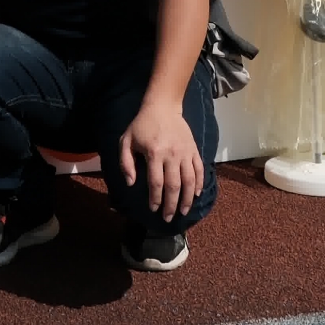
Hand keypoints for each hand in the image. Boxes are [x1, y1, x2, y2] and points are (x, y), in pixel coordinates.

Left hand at [118, 97, 203, 221]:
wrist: (163, 106)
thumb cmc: (142, 125)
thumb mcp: (126, 141)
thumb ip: (125, 163)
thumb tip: (131, 183)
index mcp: (154, 153)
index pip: (156, 183)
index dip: (155, 199)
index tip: (153, 209)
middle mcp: (172, 154)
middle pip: (174, 186)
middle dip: (171, 205)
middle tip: (168, 218)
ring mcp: (185, 152)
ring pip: (189, 181)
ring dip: (187, 199)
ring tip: (184, 211)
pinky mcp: (193, 150)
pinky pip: (199, 169)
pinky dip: (199, 183)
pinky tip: (196, 194)